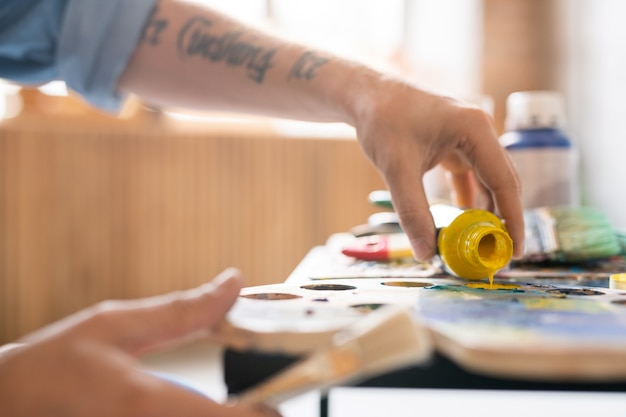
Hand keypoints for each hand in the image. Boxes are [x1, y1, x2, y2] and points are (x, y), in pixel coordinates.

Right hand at [0, 269, 280, 416]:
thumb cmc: (47, 371)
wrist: (3, 406)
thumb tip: (232, 284)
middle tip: (255, 396)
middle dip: (250, 414)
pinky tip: (195, 409)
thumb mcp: (112, 327)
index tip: (279, 392)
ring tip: (230, 401)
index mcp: (147, 406)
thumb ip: (180, 310)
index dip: (269, 411)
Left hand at [351, 76, 523, 260]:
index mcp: (475, 130)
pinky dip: (467, 198)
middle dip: (502, 217)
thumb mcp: (397, 169)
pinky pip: (469, 175)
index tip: (515, 251)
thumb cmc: (382, 121)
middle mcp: (478, 131)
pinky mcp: (453, 143)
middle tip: (498, 254)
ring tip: (480, 242)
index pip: (504, 181)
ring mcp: (467, 136)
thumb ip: (413, 212)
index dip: (513, 218)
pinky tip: (462, 220)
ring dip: (484, 209)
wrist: (365, 95)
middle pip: (501, 181)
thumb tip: (426, 254)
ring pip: (485, 179)